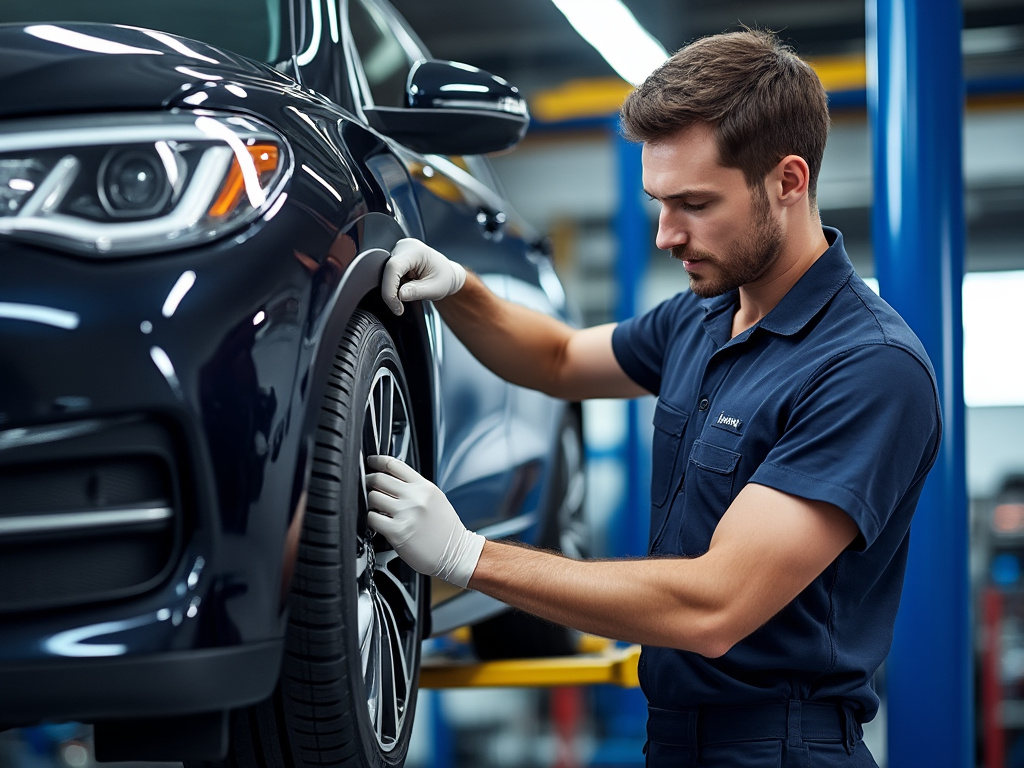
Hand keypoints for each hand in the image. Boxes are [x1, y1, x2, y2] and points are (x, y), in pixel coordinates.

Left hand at [365, 455, 483, 587]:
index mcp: (425, 487)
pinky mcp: (397, 532)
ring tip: (375, 507)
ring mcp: (406, 514)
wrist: (456, 553)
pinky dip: (371, 519)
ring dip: (370, 502)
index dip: (378, 461)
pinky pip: (372, 518)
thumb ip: (415, 488)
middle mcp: (415, 498)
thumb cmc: (446, 529)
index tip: (371, 462)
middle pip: (379, 478)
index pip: (395, 465)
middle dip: (368, 480)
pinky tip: (377, 521)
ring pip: (373, 497)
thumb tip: (391, 480)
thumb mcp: (436, 499)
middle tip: (366, 485)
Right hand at [381, 238, 466, 315]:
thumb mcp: (435, 289)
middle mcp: (404, 247)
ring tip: (412, 288)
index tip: (396, 306)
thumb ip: (417, 292)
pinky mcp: (395, 258)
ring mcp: (398, 251)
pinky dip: (395, 285)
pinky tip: (408, 284)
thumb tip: (399, 295)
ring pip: (385, 274)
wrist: (446, 274)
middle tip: (402, 304)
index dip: (390, 289)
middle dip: (392, 291)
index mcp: (416, 250)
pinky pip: (387, 274)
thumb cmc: (444, 278)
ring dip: (395, 288)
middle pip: (386, 270)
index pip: (393, 267)